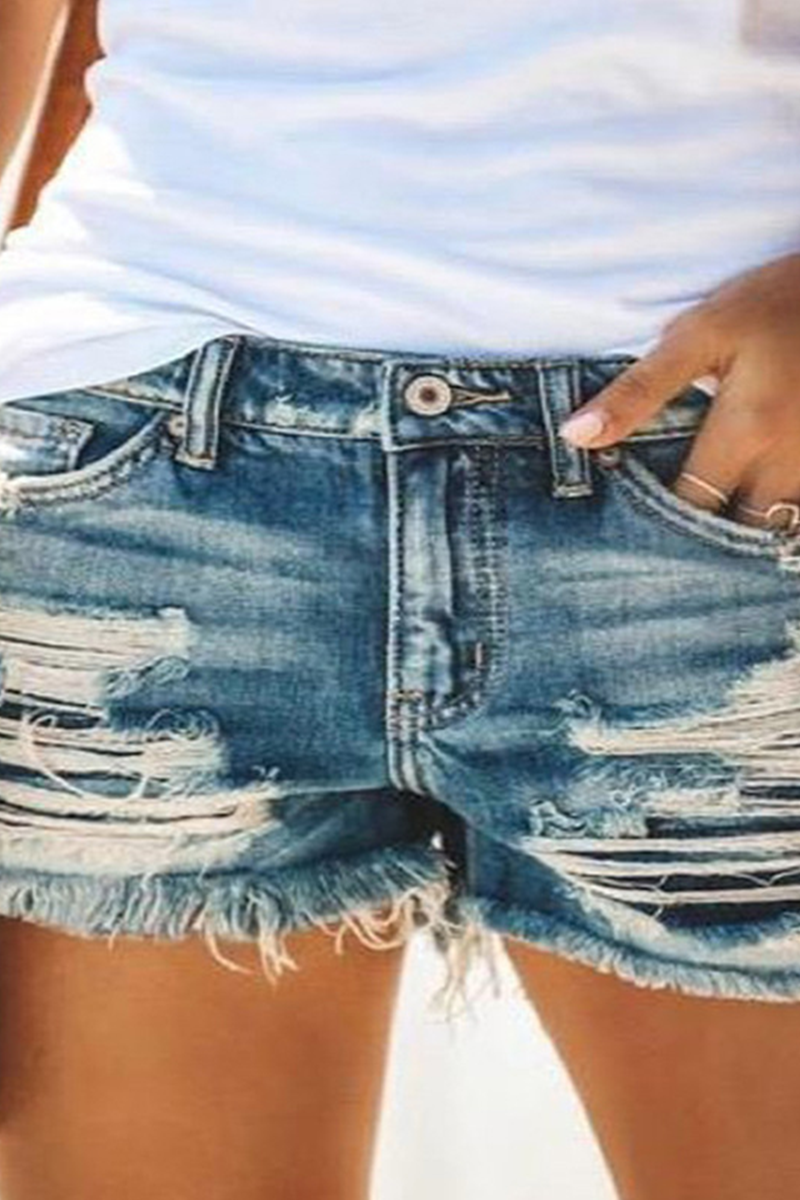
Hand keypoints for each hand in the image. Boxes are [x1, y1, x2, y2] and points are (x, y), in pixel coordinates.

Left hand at [558, 252, 799, 529]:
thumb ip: (638, 391)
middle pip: (740, 531)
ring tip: (711, 516)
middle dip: (706, 536)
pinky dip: (780, 511)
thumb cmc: (772, 304)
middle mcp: (790, 464)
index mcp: (746, 433)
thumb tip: (576, 437)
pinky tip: (754, 495)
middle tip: (667, 532)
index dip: (661, 520)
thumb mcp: (698, 333)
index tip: (633, 519)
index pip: (692, 507)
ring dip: (746, 527)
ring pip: (779, 526)